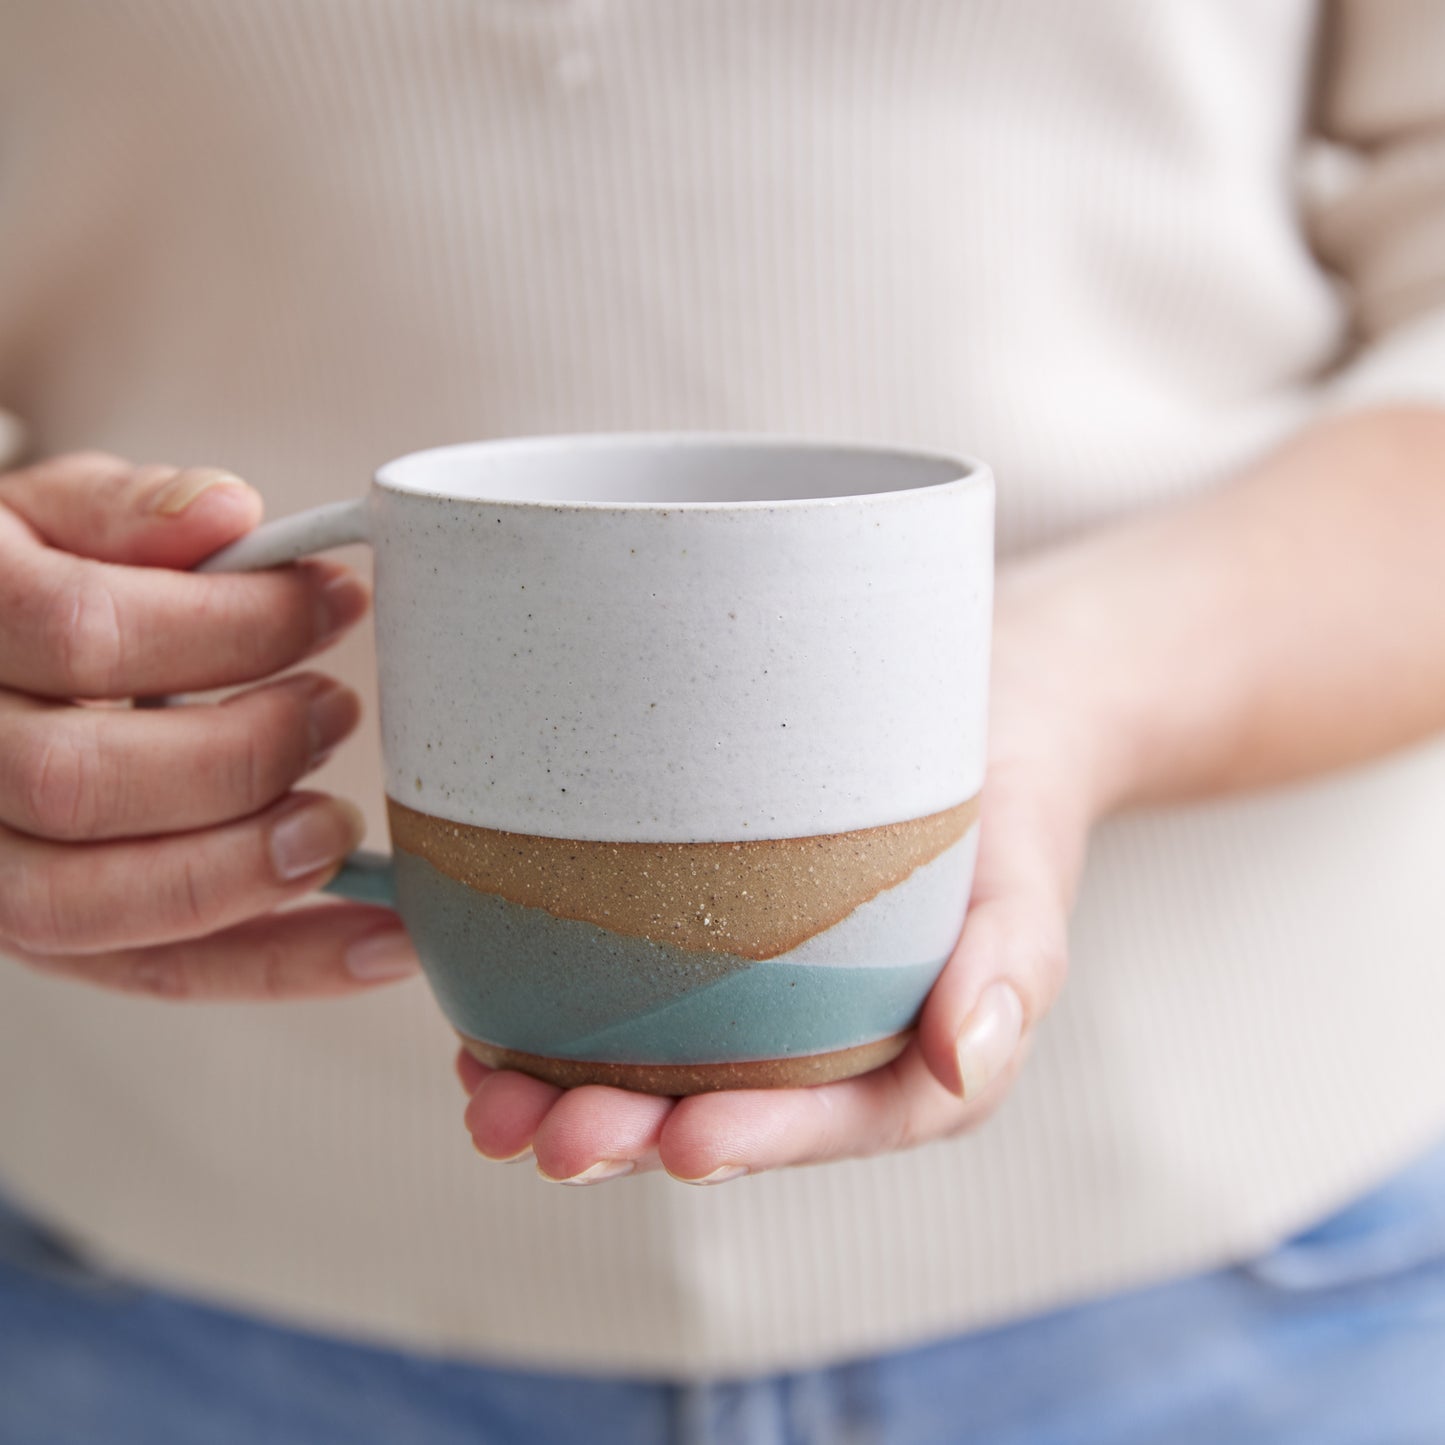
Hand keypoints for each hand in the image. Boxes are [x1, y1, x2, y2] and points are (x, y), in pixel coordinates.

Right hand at [0, 451, 418, 995]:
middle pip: (79, 783)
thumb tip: (227, 513)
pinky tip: (384, 943)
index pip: (84, 633)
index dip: (231, 623)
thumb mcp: (46, 518)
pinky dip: (280, 963)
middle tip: (337, 710)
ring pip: (91, 904)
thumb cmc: (17, 585)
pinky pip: (151, 971)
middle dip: (241, 753)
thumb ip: (126, 512)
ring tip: (342, 825)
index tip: (334, 599)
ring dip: (248, 871)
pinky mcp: (38, 933)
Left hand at [457, 569, 1111, 1183]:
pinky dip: (554, 1022)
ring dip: (565, 1096)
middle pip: (721, 1117)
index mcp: (905, 1073)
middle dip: (626, 1135)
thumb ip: (1006, 975)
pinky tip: (483, 1022)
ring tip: (482, 1096)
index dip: (761, 1141)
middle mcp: (819, 1062)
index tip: (686, 1141)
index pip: (836, 1123)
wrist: (974, 731)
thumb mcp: (1025, 888)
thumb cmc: (1007, 815)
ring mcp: (758, 1015)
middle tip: (536, 1137)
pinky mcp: (708, 956)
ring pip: (658, 1073)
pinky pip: (629, 1004)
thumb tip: (964, 1060)